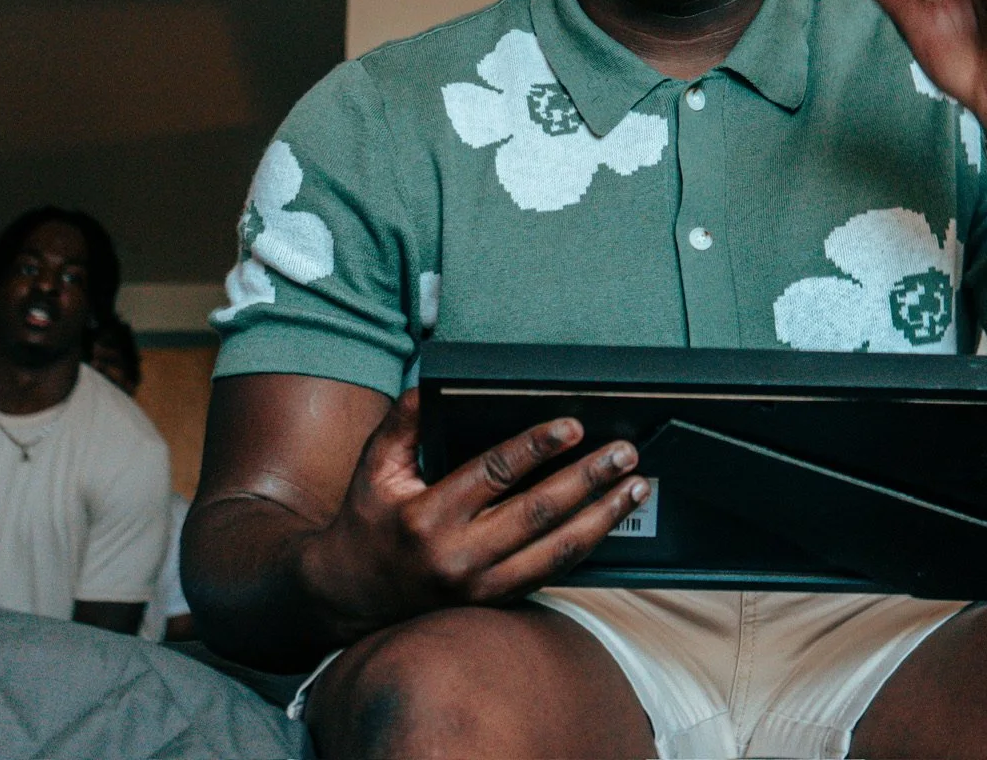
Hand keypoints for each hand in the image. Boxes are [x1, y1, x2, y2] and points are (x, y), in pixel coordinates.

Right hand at [298, 389, 646, 639]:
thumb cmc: (367, 522)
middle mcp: (458, 557)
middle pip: (537, 514)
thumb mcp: (373, 468)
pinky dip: (585, 545)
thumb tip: (429, 383)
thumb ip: (401, 424)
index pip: (494, 474)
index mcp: (427, 516)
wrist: (350, 595)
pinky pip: (550, 573)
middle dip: (586, 479)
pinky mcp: (494, 603)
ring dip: (601, 517)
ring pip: (555, 551)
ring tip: (635, 486)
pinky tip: (608, 519)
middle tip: (624, 453)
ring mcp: (480, 588)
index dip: (536, 447)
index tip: (572, 426)